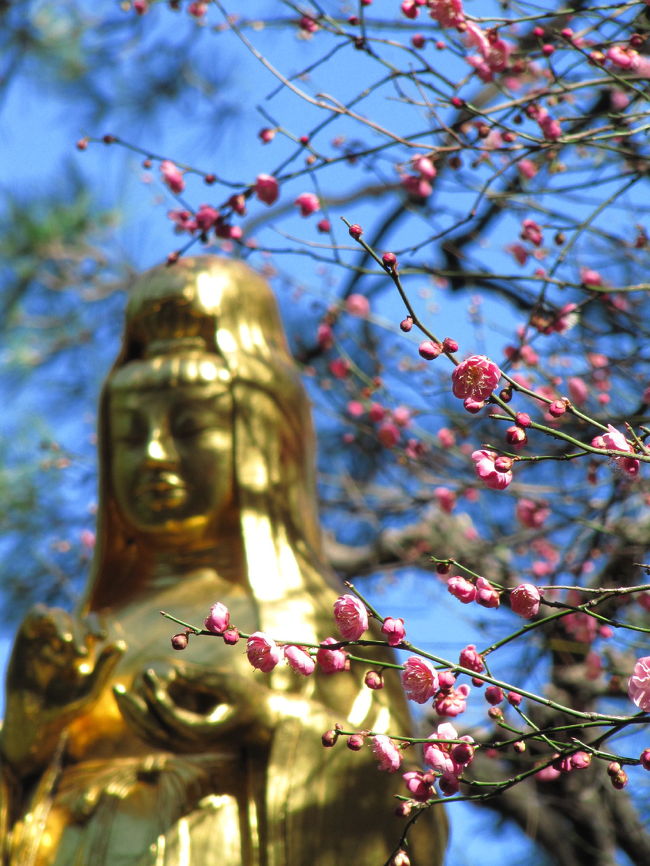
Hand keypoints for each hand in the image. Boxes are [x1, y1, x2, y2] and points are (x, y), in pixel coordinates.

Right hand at [2, 605, 124, 770]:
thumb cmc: (64, 713)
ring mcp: (42, 640)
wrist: (33, 728)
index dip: (98, 623)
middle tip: (81, 652)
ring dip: (65, 623)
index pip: (91, 623)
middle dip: (82, 630)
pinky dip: (44, 617)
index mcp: (79, 651)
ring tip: (66, 643)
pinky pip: (35, 615)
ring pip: (57, 614)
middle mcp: (61, 643)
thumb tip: (121, 643)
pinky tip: (51, 633)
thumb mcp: (89, 694)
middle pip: (76, 618)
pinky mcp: (24, 640)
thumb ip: (105, 670)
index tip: (102, 638)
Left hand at [114, 661, 273, 751]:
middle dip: (133, 710)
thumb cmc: (249, 699)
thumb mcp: (230, 683)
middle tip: (117, 688)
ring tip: (118, 693)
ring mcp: (186, 745)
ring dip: (131, 716)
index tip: (149, 674)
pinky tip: (130, 700)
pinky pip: (154, 733)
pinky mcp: (182, 741)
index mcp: (206, 732)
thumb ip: (201, 678)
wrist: (261, 724)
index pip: (172, 719)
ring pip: (150, 736)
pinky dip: (139, 719)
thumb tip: (174, 673)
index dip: (157, 697)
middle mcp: (192, 743)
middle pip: (154, 733)